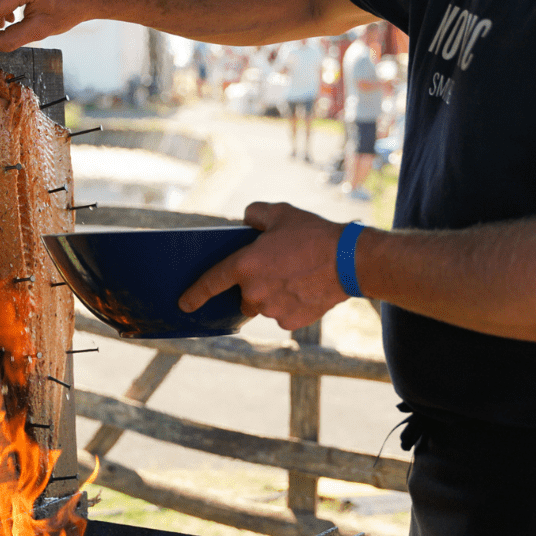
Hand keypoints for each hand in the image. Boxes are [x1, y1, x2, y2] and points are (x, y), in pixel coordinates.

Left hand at [178, 203, 351, 330]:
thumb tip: (246, 219)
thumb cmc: (314, 234)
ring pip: (264, 306)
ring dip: (273, 295)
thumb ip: (255, 214)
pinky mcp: (291, 322)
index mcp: (246, 265)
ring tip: (297, 276)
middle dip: (255, 285)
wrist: (350, 261)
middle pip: (244, 295)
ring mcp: (272, 310)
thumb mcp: (280, 213)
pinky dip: (290, 305)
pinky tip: (306, 289)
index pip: (211, 282)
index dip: (195, 294)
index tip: (184, 304)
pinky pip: (283, 315)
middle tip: (278, 269)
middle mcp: (254, 292)